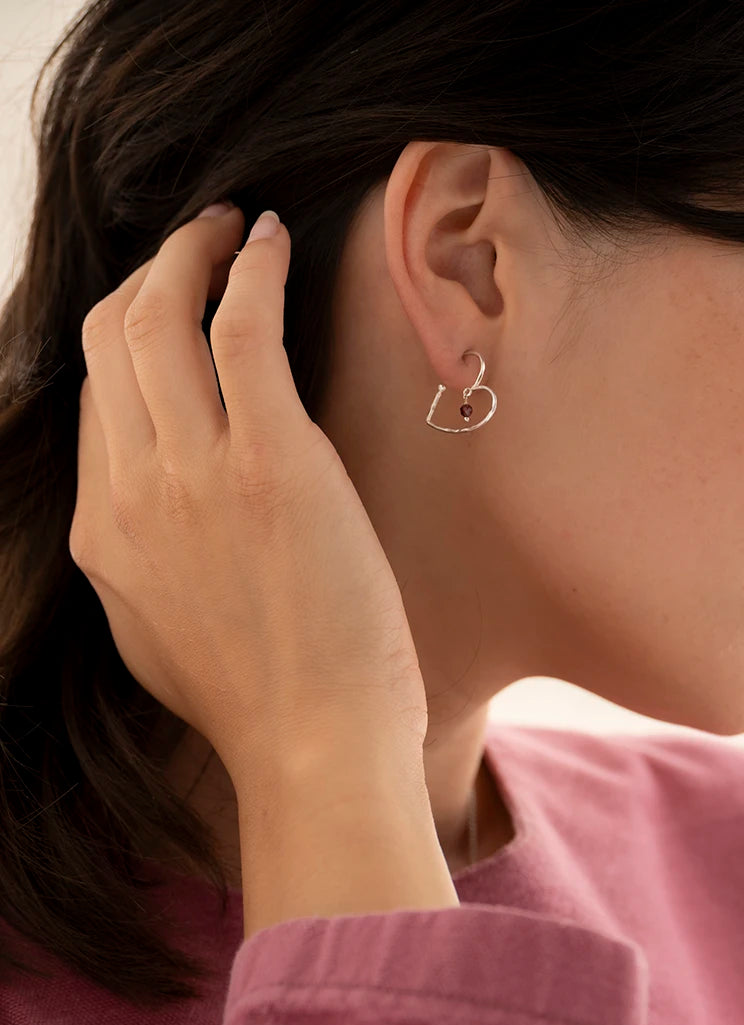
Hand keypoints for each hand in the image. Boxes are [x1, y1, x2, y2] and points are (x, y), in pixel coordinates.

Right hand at [71, 204, 429, 787]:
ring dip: (193, 250)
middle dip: (148, 271)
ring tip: (233, 226)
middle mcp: (129, 491)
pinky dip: (250, 268)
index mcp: (100, 532)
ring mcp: (194, 473)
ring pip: (160, 316)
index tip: (169, 303)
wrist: (316, 747)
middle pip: (109, 338)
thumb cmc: (262, 700)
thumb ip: (137, 561)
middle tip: (198, 240)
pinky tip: (271, 239)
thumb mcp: (159, 634)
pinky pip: (242, 328)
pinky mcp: (273, 461)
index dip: (126, 332)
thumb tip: (149, 508)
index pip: (94, 395)